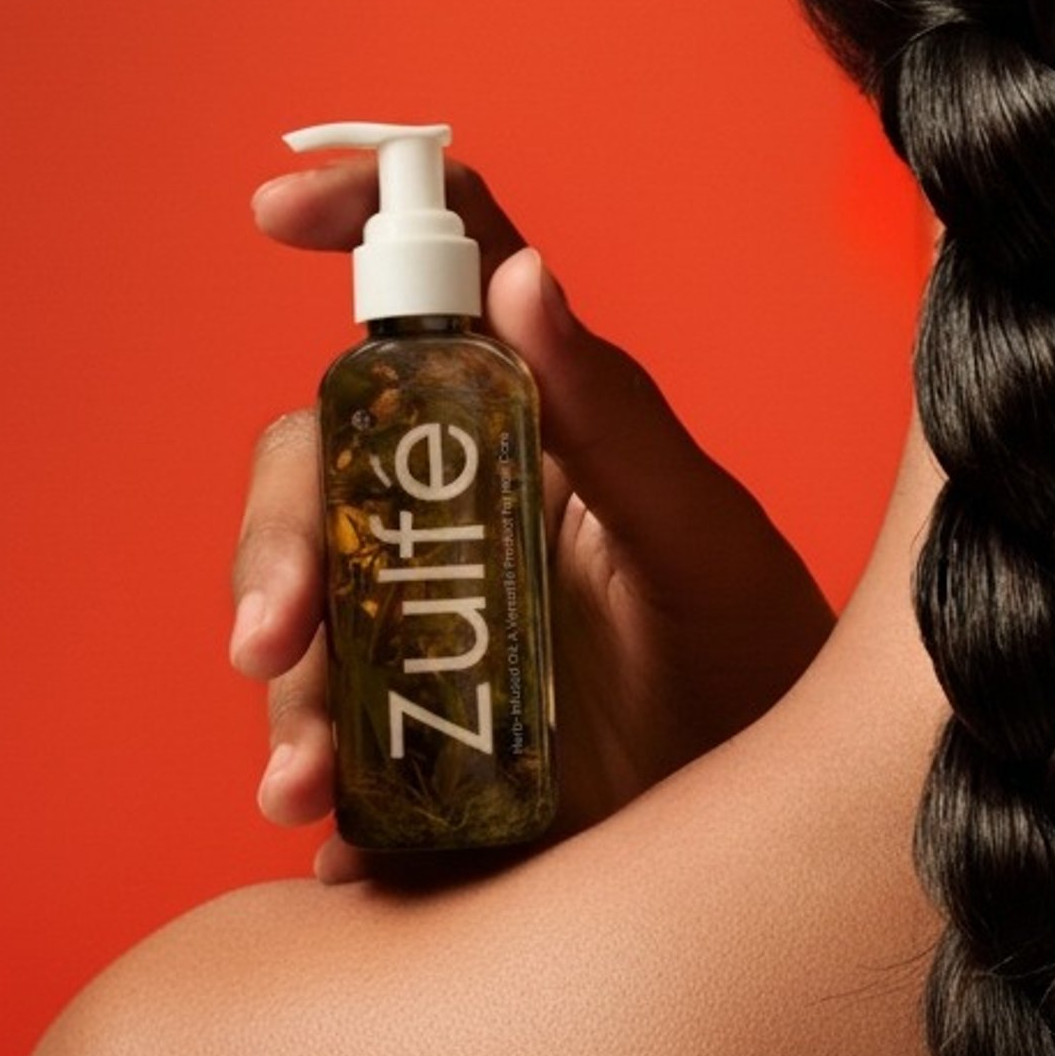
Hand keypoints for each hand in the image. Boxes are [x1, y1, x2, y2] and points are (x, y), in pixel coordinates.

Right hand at [232, 154, 836, 881]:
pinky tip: (343, 848)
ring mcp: (429, 618)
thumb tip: (521, 273)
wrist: (782, 842)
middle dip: (272, 545)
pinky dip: (321, 798)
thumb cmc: (765, 663)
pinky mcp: (415, 733)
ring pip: (304, 610)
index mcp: (534, 421)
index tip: (281, 206)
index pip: (443, 275)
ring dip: (285, 694)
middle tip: (275, 639)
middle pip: (321, 465)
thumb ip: (613, 418)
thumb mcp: (702, 539)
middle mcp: (464, 502)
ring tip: (307, 785)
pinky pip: (329, 745)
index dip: (363, 209)